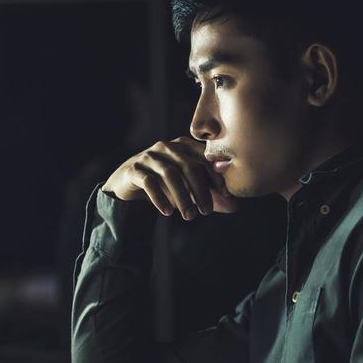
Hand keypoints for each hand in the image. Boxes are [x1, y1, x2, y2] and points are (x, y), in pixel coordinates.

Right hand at [102, 136, 238, 218]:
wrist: (128, 182)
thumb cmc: (164, 183)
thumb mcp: (189, 188)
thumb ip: (210, 196)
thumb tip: (235, 207)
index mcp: (184, 146)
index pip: (205, 157)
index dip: (216, 176)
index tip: (225, 196)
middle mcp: (167, 147)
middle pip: (189, 166)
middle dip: (200, 190)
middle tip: (206, 211)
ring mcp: (149, 156)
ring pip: (170, 174)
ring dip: (182, 197)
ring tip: (189, 216)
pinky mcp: (134, 169)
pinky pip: (149, 182)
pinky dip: (159, 198)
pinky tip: (167, 212)